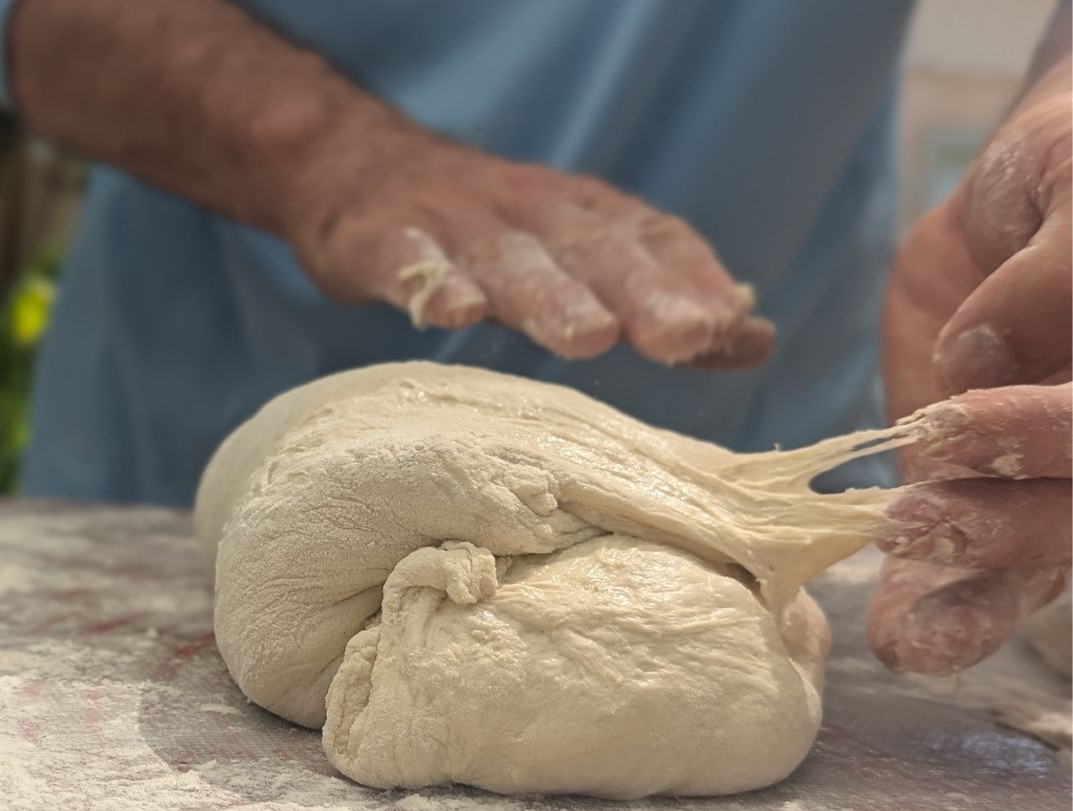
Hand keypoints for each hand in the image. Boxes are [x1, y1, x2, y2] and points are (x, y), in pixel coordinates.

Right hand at [282, 122, 773, 365]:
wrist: (358, 167)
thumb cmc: (488, 232)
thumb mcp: (579, 255)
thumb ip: (662, 297)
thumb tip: (755, 340)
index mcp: (581, 217)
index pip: (649, 240)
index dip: (691, 277)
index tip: (731, 324)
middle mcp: (529, 212)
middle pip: (592, 252)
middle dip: (642, 293)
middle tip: (685, 337)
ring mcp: (455, 223)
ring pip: (509, 260)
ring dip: (551, 296)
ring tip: (589, 337)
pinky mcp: (382, 237)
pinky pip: (408, 261)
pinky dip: (432, 282)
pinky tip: (452, 312)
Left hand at [869, 59, 1070, 674]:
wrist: (1024, 192)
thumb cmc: (1071, 174)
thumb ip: (1060, 267)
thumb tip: (978, 358)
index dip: (1048, 438)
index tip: (952, 420)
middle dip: (1000, 530)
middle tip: (909, 522)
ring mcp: (1047, 479)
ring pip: (1036, 560)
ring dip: (970, 597)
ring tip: (906, 632)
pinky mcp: (975, 489)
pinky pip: (967, 564)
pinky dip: (935, 607)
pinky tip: (900, 641)